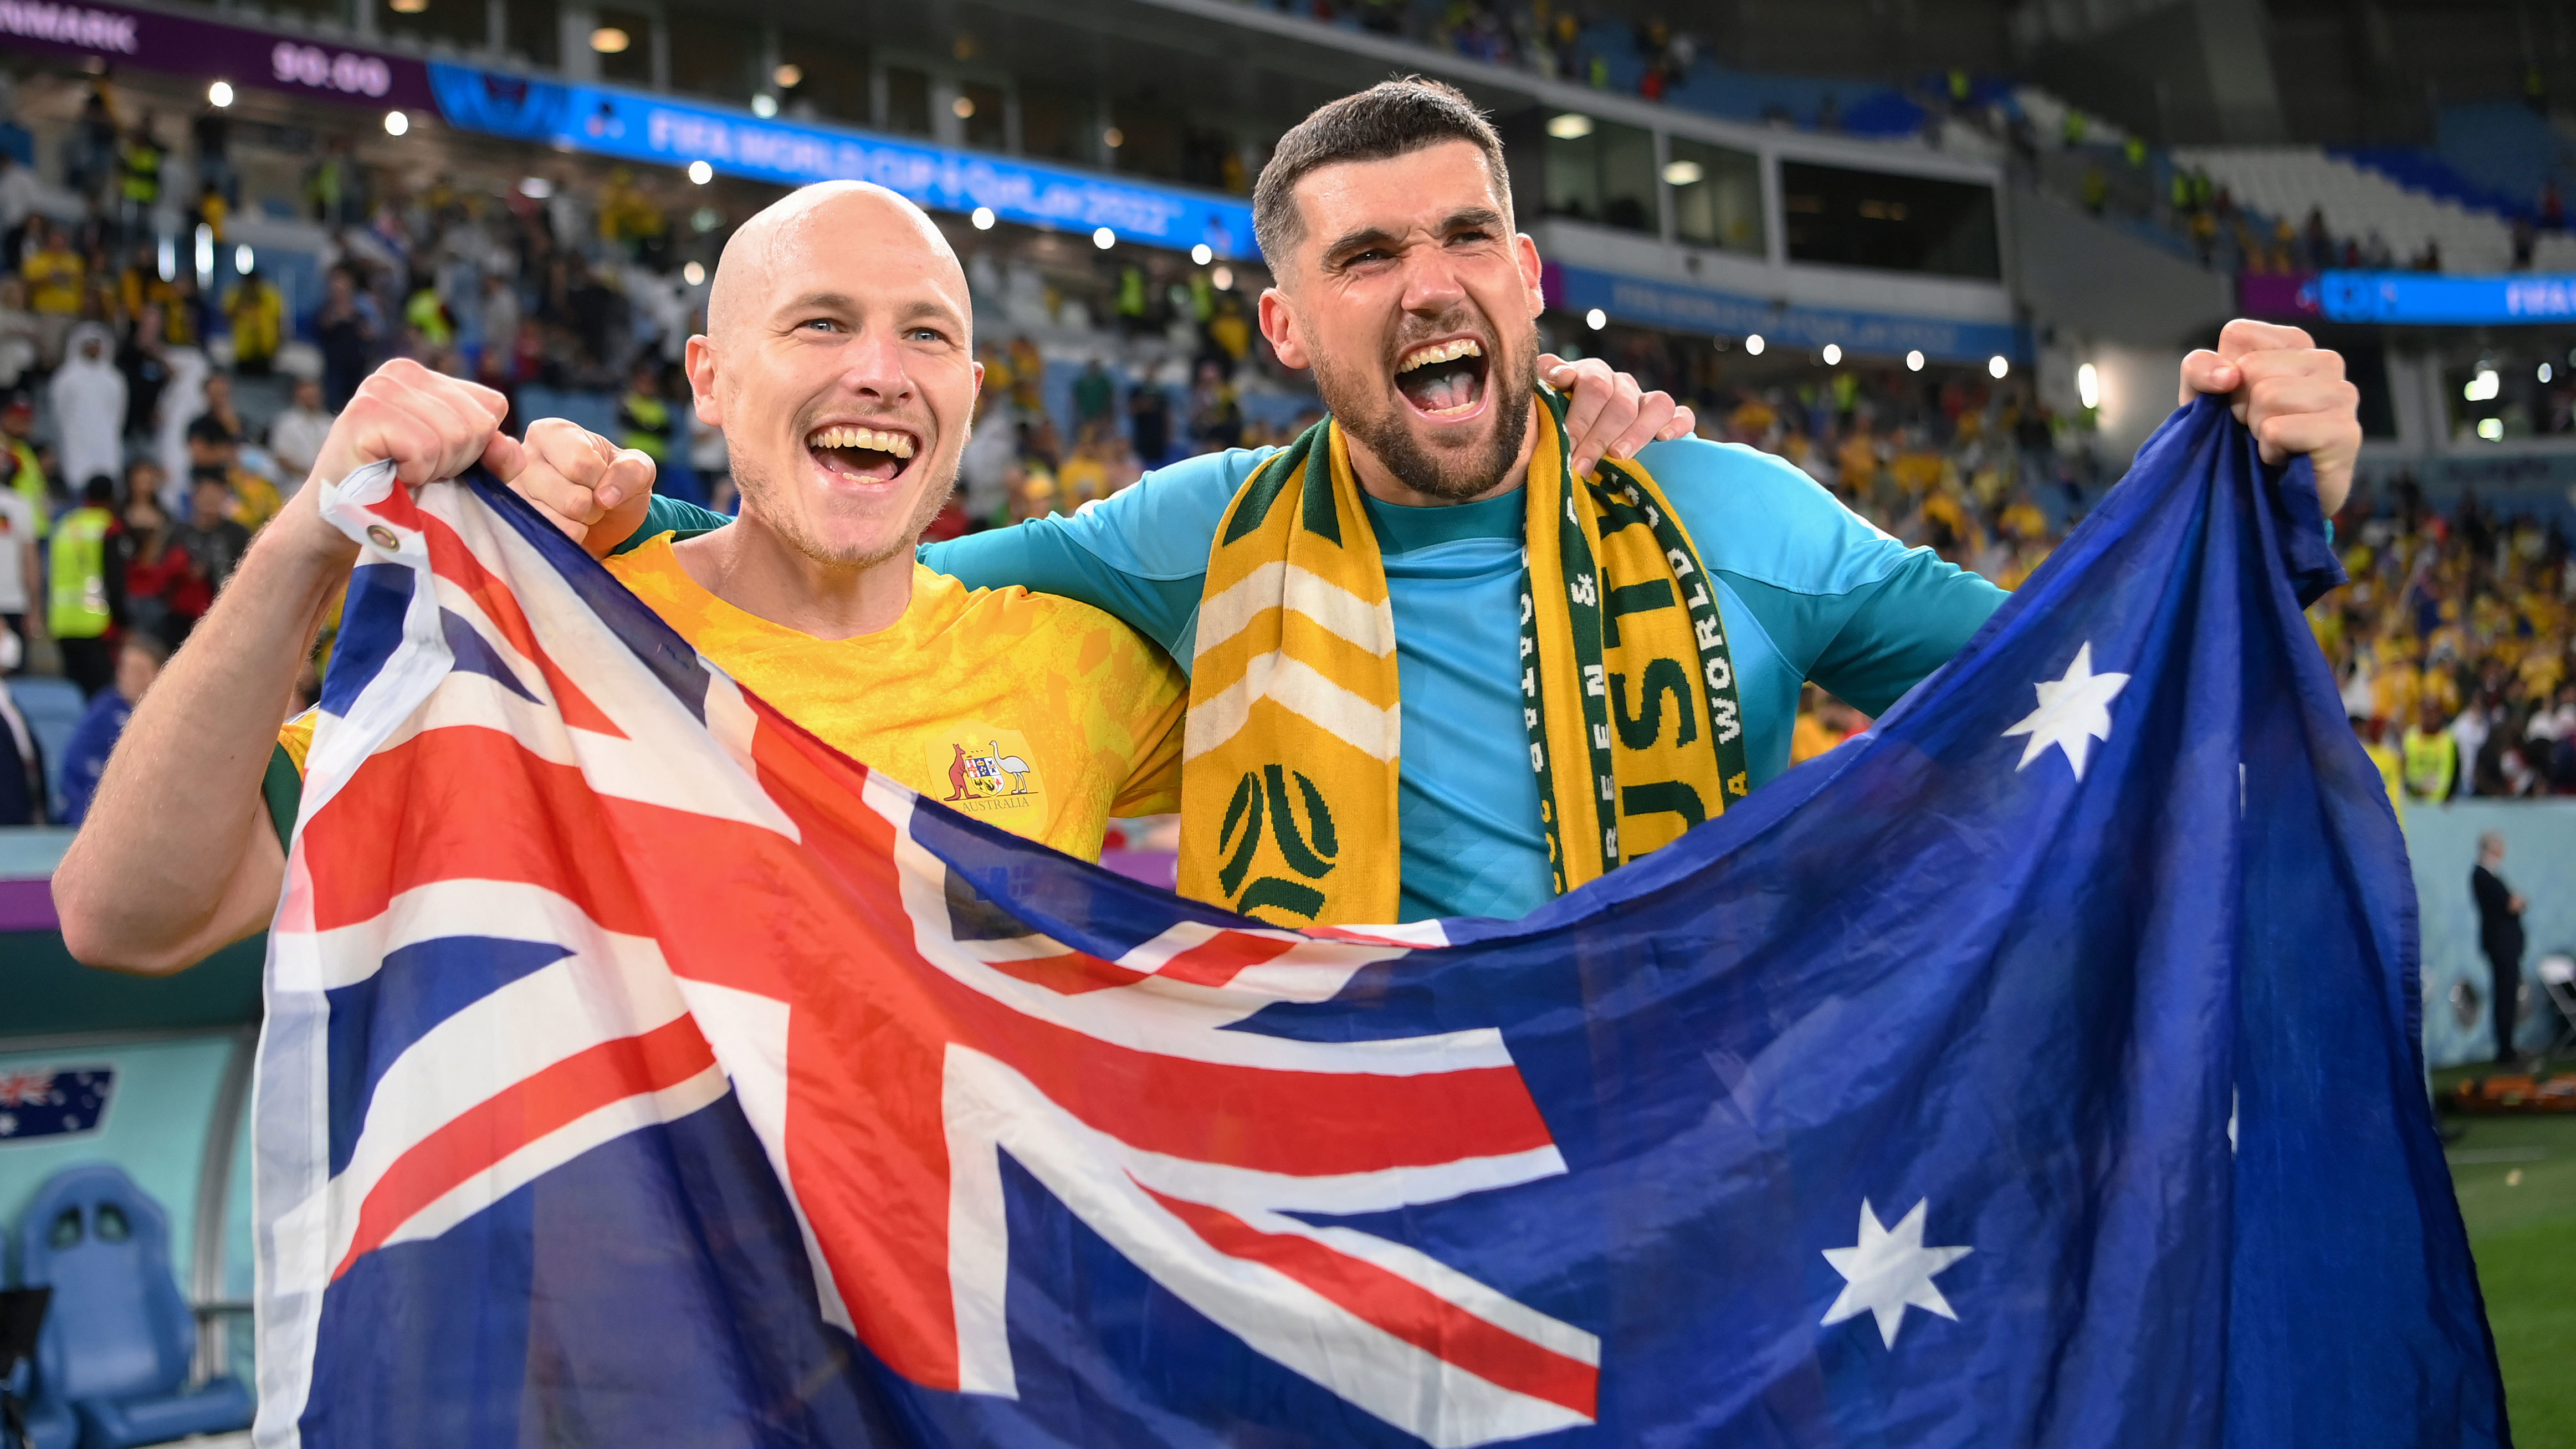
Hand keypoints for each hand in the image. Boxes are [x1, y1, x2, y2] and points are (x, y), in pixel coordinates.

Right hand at [289, 359, 520, 566]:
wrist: (343, 522)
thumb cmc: (403, 490)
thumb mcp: (458, 467)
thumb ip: (494, 454)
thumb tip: (508, 449)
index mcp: (426, 377)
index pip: (492, 406)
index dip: (476, 448)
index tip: (437, 462)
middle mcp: (401, 372)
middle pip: (478, 423)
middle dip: (456, 461)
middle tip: (416, 471)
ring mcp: (380, 388)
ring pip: (456, 436)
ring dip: (434, 470)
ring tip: (402, 473)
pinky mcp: (364, 414)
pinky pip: (426, 448)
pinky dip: (415, 473)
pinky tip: (390, 474)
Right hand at [512, 418, 655, 557]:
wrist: (606, 515)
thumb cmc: (616, 481)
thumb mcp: (638, 468)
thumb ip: (632, 471)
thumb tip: (605, 497)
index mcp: (551, 432)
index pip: (581, 464)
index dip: (602, 479)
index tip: (601, 476)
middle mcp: (523, 457)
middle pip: (570, 497)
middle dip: (593, 505)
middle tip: (590, 497)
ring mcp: (513, 491)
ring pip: (556, 520)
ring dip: (580, 522)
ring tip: (578, 509)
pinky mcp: (513, 520)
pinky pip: (548, 537)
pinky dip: (569, 536)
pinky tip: (566, 523)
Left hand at [1541, 353, 1696, 476]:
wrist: (1570, 441)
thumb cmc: (1552, 424)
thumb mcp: (1541, 404)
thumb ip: (1544, 386)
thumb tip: (1562, 377)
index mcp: (1590, 375)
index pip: (1593, 384)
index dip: (1580, 414)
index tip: (1566, 442)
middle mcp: (1620, 384)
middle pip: (1620, 401)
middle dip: (1598, 436)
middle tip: (1580, 465)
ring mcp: (1645, 400)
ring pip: (1656, 404)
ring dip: (1636, 432)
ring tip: (1618, 457)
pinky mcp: (1668, 420)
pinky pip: (1682, 415)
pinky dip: (1678, 425)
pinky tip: (1664, 440)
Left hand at [2179, 319, 2358, 515]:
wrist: (2267, 496)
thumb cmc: (2238, 438)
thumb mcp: (2203, 397)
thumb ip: (2199, 369)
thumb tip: (2227, 375)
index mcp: (2294, 343)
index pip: (2238, 334)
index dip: (2223, 373)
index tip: (2236, 400)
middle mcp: (2325, 361)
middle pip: (2251, 367)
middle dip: (2239, 405)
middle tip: (2254, 427)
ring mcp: (2342, 394)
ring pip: (2268, 396)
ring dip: (2256, 430)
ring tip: (2271, 442)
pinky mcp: (2346, 432)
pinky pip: (2279, 430)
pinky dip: (2269, 450)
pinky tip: (2283, 457)